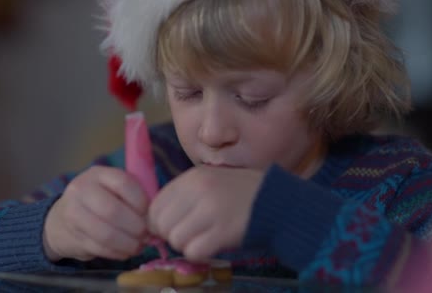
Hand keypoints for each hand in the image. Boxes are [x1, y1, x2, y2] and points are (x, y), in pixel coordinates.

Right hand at [43, 166, 148, 261]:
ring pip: (106, 233)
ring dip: (128, 243)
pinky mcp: (72, 237)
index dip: (141, 201)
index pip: (123, 183)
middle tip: (147, 235)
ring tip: (139, 245)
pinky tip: (126, 251)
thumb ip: (134, 194)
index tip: (150, 213)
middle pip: (113, 211)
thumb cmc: (99, 202)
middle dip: (136, 226)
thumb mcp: (112, 189)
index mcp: (97, 174)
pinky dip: (118, 253)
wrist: (60, 220)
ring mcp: (73, 214)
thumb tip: (157, 214)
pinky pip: (100, 249)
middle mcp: (81, 190)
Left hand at [149, 166, 263, 261]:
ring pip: (176, 239)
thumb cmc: (240, 194)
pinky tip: (212, 246)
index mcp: (192, 178)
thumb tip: (155, 223)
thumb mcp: (209, 183)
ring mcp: (211, 210)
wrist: (276, 202)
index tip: (172, 228)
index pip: (155, 206)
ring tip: (203, 239)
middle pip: (162, 224)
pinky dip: (200, 254)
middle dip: (171, 236)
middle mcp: (199, 191)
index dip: (158, 223)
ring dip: (186, 245)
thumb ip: (183, 197)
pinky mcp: (223, 231)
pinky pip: (194, 251)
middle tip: (189, 236)